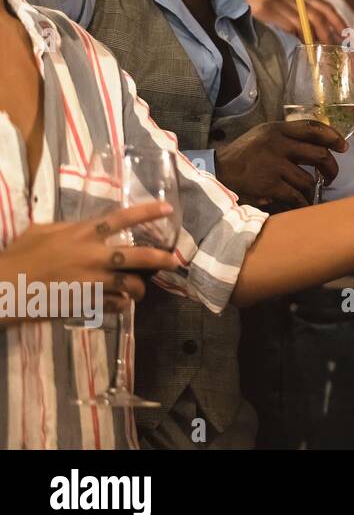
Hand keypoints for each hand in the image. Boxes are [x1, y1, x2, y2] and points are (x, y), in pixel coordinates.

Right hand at [0, 202, 180, 321]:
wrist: (3, 288)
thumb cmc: (17, 256)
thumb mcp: (41, 231)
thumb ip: (67, 227)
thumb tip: (81, 226)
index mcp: (82, 234)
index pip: (121, 218)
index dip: (147, 212)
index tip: (168, 209)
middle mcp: (93, 256)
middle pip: (138, 256)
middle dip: (161, 259)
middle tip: (175, 261)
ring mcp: (91, 281)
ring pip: (131, 285)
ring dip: (140, 288)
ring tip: (140, 290)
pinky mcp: (86, 303)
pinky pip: (116, 305)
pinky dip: (121, 304)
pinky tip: (120, 303)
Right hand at [214, 119, 347, 208]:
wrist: (215, 174)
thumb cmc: (242, 157)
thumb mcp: (261, 137)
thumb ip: (286, 137)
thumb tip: (318, 144)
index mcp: (276, 130)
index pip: (313, 127)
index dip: (333, 137)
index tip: (343, 147)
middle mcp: (277, 144)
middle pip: (319, 154)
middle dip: (331, 168)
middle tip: (330, 177)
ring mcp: (273, 165)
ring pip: (309, 180)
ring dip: (313, 191)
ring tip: (310, 195)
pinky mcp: (269, 186)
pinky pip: (296, 197)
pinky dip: (302, 203)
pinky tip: (300, 205)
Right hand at [247, 0, 348, 44]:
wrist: (230, 6)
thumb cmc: (260, 15)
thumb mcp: (282, 12)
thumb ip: (300, 20)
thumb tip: (324, 41)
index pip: (324, 5)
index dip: (337, 20)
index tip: (345, 34)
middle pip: (317, 15)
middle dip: (327, 34)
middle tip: (333, 49)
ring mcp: (278, 2)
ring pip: (305, 23)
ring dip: (314, 40)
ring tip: (318, 52)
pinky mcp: (269, 11)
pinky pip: (291, 27)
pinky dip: (299, 39)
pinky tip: (303, 49)